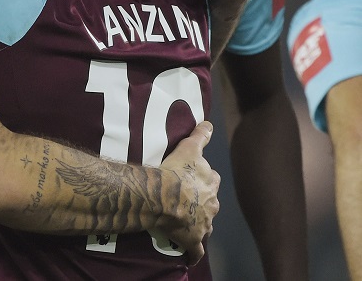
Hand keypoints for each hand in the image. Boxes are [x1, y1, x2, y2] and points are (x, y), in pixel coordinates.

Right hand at [156, 121, 219, 265]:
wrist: (165, 196)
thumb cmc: (176, 170)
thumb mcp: (189, 148)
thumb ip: (200, 136)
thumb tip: (210, 123)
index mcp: (211, 183)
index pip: (212, 179)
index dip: (203, 178)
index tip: (192, 177)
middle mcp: (211, 204)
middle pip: (210, 202)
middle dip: (202, 201)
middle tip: (186, 198)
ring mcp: (204, 224)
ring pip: (204, 224)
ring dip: (198, 222)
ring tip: (183, 219)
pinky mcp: (193, 240)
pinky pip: (195, 250)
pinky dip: (192, 252)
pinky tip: (189, 254)